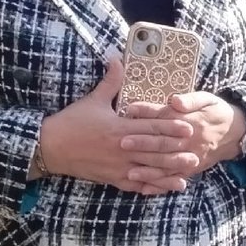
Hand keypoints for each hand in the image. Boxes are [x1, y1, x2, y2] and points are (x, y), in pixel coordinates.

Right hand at [37, 56, 195, 194]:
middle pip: (154, 151)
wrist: (50, 148)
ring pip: (148, 171)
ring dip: (168, 172)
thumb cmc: (71, 122)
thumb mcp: (93, 99)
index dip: (171, 128)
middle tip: (196, 151)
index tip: (188, 127)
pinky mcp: (112, 179)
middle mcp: (122, 149)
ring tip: (187, 172)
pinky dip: (151, 187)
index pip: (150, 128)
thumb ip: (111, 80)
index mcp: (119, 128)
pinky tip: (165, 188)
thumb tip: (117, 57)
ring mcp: (117, 167)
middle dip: (176, 152)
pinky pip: (136, 185)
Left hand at [120, 91, 245, 178]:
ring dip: (148, 169)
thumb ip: (191, 100)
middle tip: (122, 142)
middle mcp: (190, 141)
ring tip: (129, 171)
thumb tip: (175, 100)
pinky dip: (159, 184)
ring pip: (167, 165)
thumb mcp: (207, 99)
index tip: (129, 110)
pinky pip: (173, 178)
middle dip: (142, 143)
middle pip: (163, 143)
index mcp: (191, 121)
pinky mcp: (191, 168)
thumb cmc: (216, 112)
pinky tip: (143, 187)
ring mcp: (191, 157)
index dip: (147, 113)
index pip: (165, 117)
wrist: (235, 133)